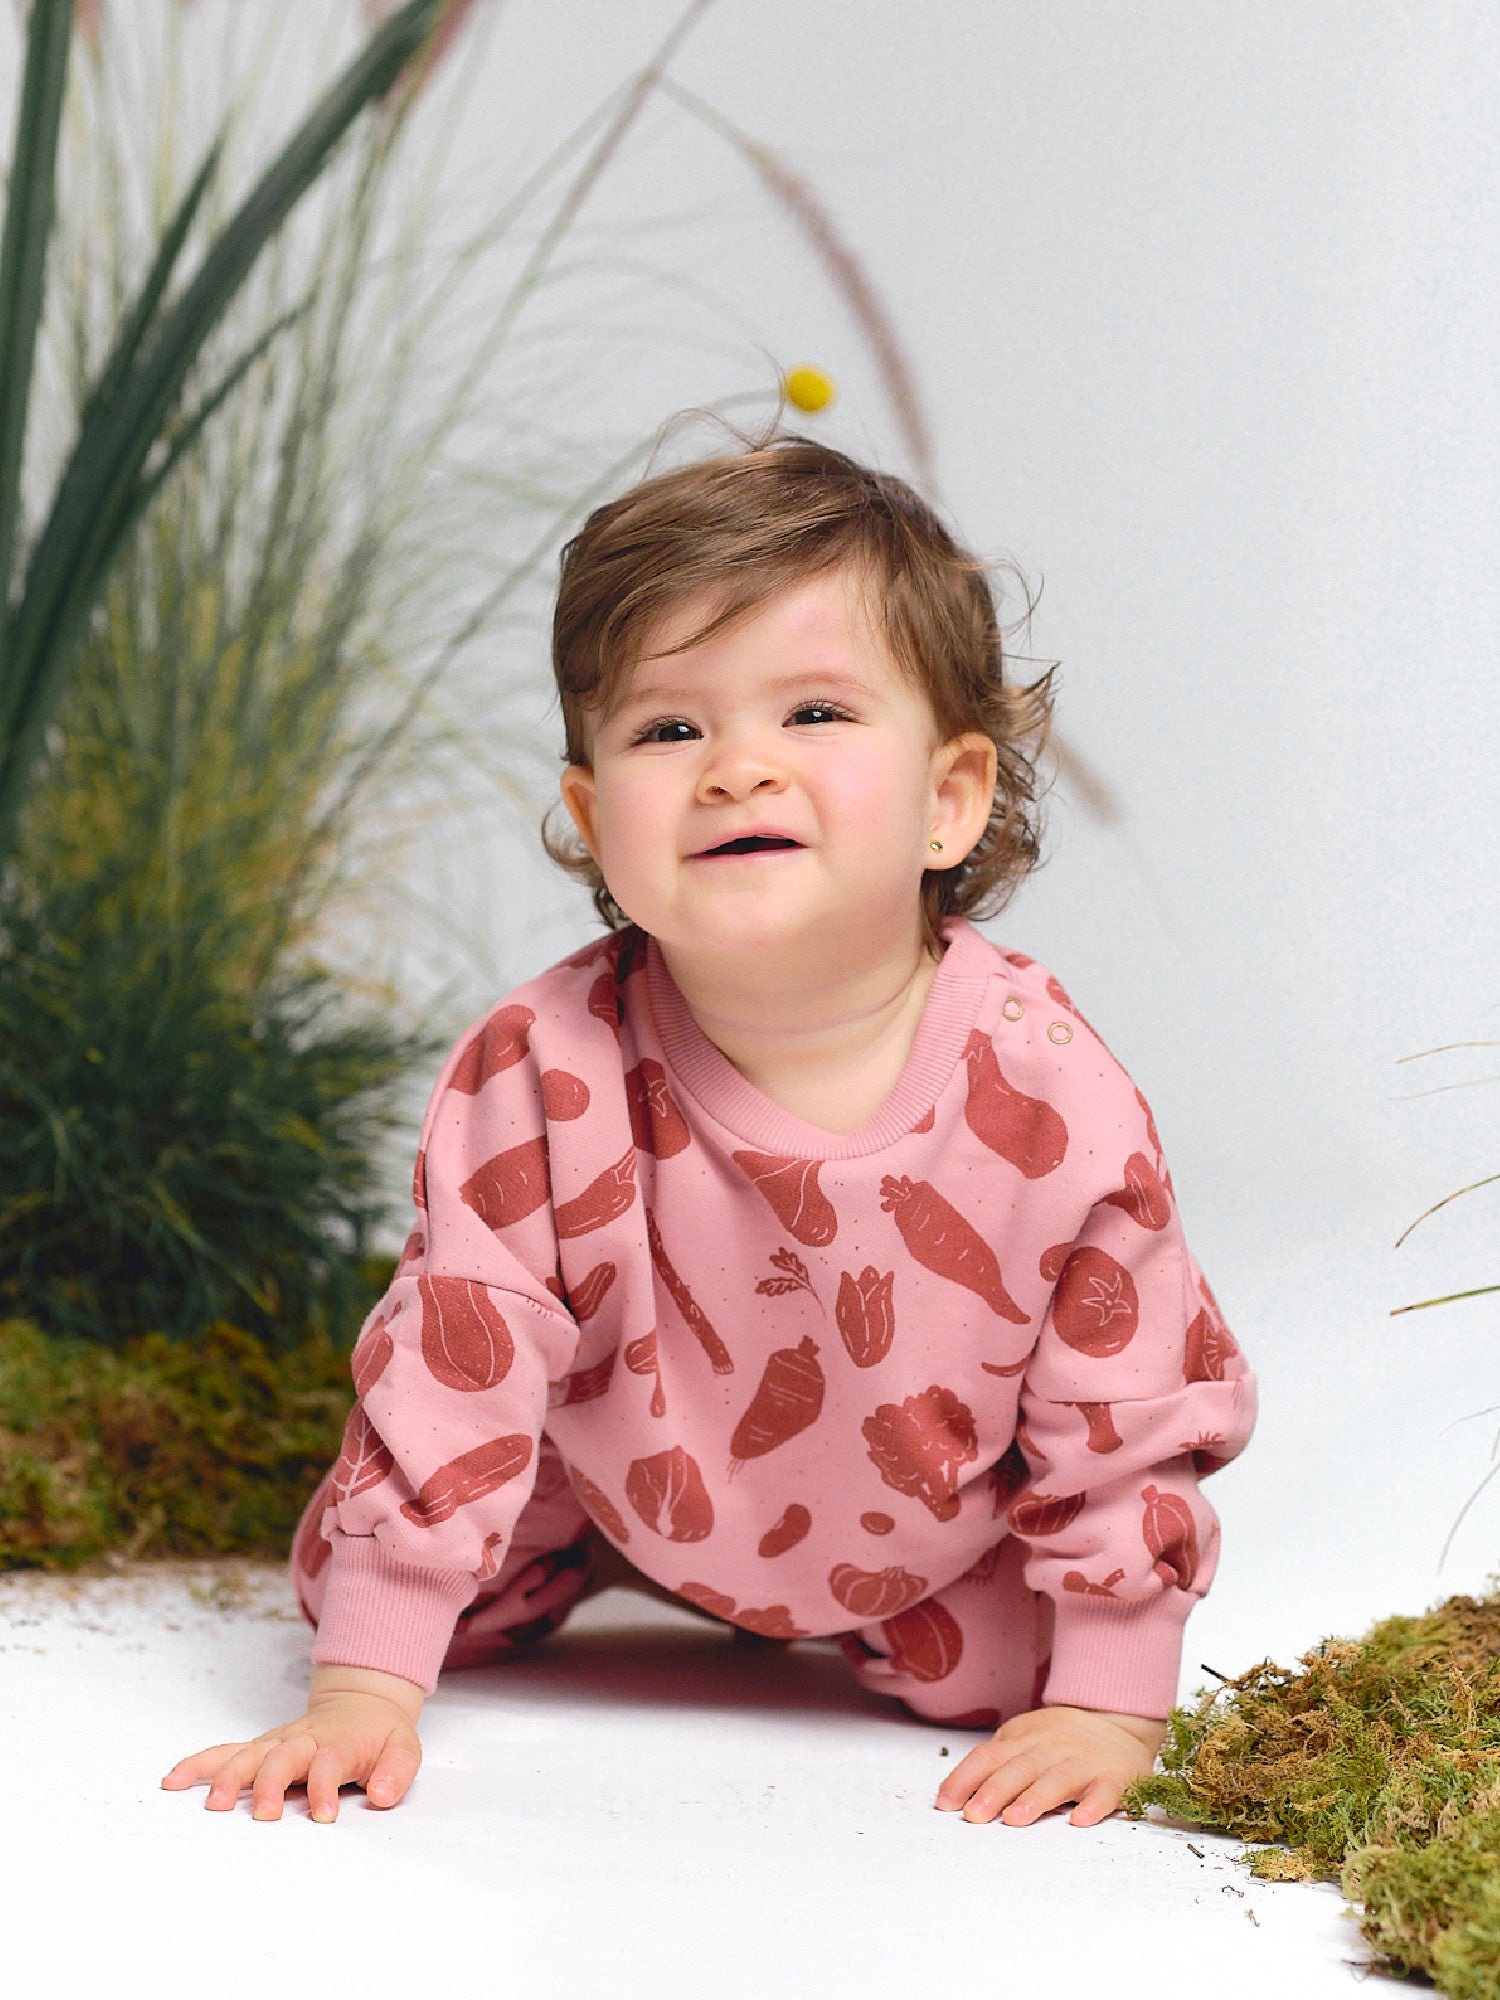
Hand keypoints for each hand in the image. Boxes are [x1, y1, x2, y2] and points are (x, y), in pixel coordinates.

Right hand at [160, 1664, 425, 1823]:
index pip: (329, 1763)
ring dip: (228, 1777)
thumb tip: (381, 1795)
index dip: (325, 1787)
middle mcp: (301, 1740)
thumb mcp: (404, 1748)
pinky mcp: (258, 1748)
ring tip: (211, 1806)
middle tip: (264, 1816)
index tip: (323, 1816)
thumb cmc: (378, 1736)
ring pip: (247, 1755)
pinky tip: (172, 1782)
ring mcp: (275, 1743)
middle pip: (281, 1757)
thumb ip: (396, 1771)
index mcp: (338, 1743)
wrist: (361, 1704)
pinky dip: (197, 1765)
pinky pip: (224, 1753)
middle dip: (270, 1785)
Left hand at [934, 1705, 1165, 1827]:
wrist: (1119, 1723)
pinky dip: (1093, 1806)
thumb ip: (997, 1764)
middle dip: (994, 1791)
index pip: (988, 1757)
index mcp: (1023, 1741)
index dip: (964, 1779)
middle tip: (974, 1816)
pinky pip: (1104, 1793)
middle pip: (1018, 1768)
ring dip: (1034, 1799)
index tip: (944, 1804)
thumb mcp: (1024, 1741)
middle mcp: (1050, 1749)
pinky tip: (1079, 1820)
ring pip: (1056, 1779)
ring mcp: (1083, 1763)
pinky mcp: (1113, 1779)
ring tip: (1014, 1820)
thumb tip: (956, 1796)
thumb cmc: (1061, 1741)